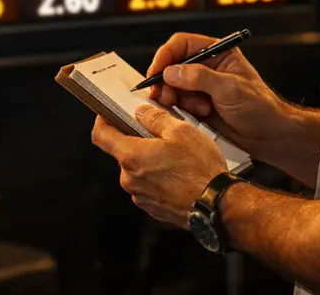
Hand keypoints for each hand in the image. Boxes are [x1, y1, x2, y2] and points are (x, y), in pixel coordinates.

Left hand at [91, 104, 227, 226]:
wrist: (218, 205)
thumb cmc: (200, 169)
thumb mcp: (180, 131)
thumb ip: (155, 118)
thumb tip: (141, 112)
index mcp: (132, 156)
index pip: (100, 136)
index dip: (102, 121)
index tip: (107, 114)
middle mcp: (130, 179)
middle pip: (122, 152)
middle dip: (136, 141)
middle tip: (160, 134)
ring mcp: (140, 195)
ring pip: (137, 169)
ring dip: (149, 160)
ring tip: (175, 156)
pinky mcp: (152, 207)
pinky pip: (148, 185)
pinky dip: (157, 177)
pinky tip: (178, 173)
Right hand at [146, 32, 288, 157]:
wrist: (268, 136)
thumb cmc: (260, 107)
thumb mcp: (230, 89)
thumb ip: (200, 78)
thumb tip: (172, 72)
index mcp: (218, 53)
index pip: (183, 44)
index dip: (166, 55)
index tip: (156, 72)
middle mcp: (207, 67)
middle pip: (172, 65)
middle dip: (166, 81)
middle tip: (164, 96)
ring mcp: (201, 87)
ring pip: (172, 86)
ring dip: (176, 98)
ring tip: (194, 109)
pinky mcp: (197, 105)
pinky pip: (177, 103)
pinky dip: (180, 109)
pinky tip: (197, 115)